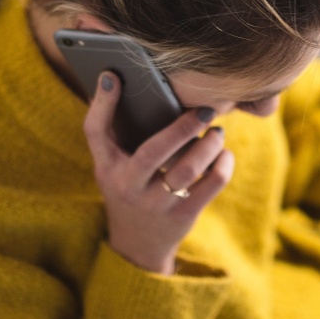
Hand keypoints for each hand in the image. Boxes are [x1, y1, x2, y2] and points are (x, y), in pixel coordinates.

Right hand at [83, 72, 234, 275]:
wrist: (137, 243)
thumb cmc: (126, 186)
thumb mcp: (110, 163)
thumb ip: (115, 130)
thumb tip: (117, 78)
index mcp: (107, 167)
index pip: (95, 132)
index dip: (102, 103)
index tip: (113, 75)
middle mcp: (128, 185)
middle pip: (153, 151)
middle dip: (182, 126)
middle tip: (205, 110)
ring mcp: (156, 203)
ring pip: (188, 169)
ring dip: (209, 145)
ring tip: (217, 132)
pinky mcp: (183, 215)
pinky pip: (210, 185)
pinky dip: (223, 165)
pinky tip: (223, 154)